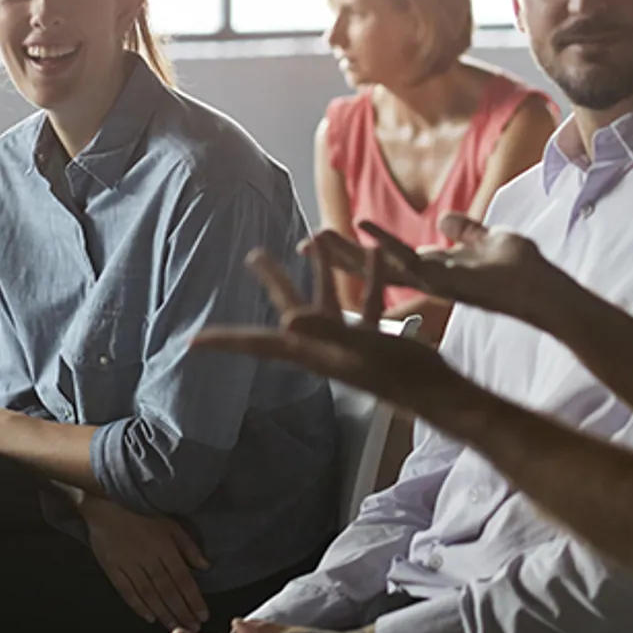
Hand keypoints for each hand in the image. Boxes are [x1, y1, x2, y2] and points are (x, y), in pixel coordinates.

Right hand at [78, 493, 210, 631]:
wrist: (107, 501)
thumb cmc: (142, 509)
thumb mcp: (171, 522)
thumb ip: (188, 545)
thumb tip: (205, 565)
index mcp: (165, 546)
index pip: (183, 578)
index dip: (193, 598)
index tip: (202, 614)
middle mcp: (148, 558)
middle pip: (168, 590)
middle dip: (181, 611)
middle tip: (193, 627)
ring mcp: (129, 565)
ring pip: (149, 594)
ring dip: (163, 613)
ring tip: (175, 626)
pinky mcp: (113, 568)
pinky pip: (127, 591)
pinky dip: (138, 606)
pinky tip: (148, 617)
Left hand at [195, 238, 460, 416]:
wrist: (437, 394)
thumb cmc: (398, 375)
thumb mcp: (360, 347)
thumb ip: (324, 330)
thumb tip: (287, 319)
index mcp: (312, 350)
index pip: (259, 345)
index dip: (226, 342)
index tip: (195, 342)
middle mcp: (324, 345)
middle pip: (289, 310)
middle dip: (273, 282)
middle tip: (254, 255)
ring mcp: (349, 342)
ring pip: (329, 299)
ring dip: (323, 270)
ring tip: (314, 238)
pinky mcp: (374, 338)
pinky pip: (367, 302)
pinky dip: (368, 279)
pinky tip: (375, 255)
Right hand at [316, 214, 570, 331]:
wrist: (545, 290)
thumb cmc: (521, 270)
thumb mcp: (489, 239)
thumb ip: (467, 231)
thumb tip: (447, 219)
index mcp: (434, 268)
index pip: (385, 258)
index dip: (357, 252)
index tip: (327, 243)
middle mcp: (426, 277)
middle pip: (372, 264)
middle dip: (338, 254)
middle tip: (302, 243)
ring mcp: (432, 280)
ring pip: (379, 264)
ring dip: (349, 251)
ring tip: (318, 237)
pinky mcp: (443, 279)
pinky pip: (407, 260)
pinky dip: (383, 242)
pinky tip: (361, 228)